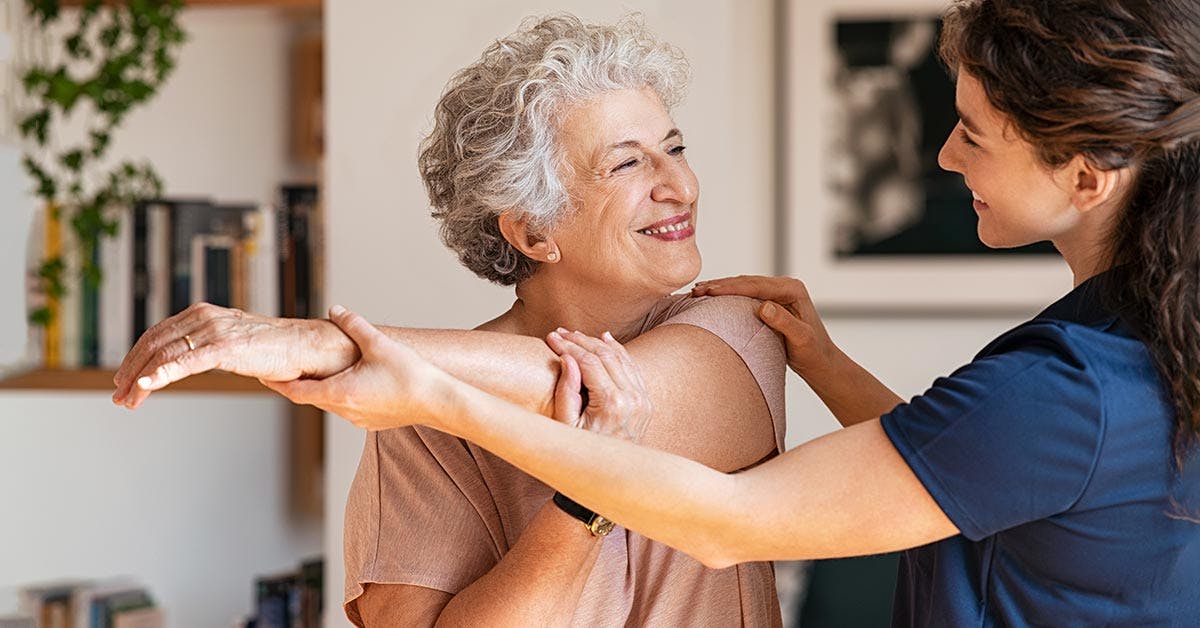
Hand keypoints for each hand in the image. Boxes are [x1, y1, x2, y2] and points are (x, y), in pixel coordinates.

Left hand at [112, 302, 355, 407]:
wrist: (307, 347)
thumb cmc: (275, 350)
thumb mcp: (233, 344)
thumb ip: (209, 347)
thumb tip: (189, 363)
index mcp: (203, 313)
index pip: (157, 334)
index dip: (136, 358)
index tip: (125, 380)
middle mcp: (204, 317)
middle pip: (154, 344)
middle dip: (131, 372)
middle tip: (119, 396)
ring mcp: (215, 330)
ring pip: (164, 355)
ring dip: (141, 380)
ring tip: (129, 401)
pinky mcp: (226, 347)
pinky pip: (185, 362)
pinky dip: (161, 374)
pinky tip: (146, 386)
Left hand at [261, 305, 446, 430]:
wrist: (438, 402)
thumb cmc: (410, 376)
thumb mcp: (378, 343)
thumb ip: (353, 324)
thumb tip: (336, 310)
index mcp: (339, 392)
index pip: (295, 391)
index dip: (277, 383)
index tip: (263, 376)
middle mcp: (345, 410)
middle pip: (312, 397)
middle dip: (299, 383)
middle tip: (288, 369)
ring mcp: (359, 419)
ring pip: (331, 403)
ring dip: (324, 389)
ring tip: (322, 373)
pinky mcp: (372, 422)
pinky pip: (349, 408)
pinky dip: (343, 395)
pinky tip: (354, 382)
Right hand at [545, 329, 651, 442]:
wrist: (610, 476)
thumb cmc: (582, 452)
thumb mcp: (566, 427)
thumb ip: (566, 392)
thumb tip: (568, 359)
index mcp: (611, 404)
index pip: (589, 362)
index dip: (568, 347)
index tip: (551, 338)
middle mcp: (632, 399)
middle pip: (605, 355)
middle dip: (580, 341)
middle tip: (560, 333)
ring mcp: (642, 399)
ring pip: (620, 358)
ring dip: (597, 343)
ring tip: (575, 335)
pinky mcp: (645, 401)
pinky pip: (632, 367)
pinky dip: (618, 351)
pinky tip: (604, 339)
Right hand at [692, 275, 840, 379]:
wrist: (820, 361)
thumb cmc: (813, 353)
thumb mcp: (801, 340)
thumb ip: (784, 322)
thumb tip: (763, 306)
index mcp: (792, 290)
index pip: (756, 285)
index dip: (730, 288)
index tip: (709, 291)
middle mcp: (785, 287)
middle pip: (747, 282)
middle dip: (720, 285)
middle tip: (696, 290)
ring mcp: (778, 293)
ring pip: (744, 286)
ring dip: (721, 288)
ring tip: (698, 291)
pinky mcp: (771, 302)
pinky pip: (746, 295)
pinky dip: (728, 295)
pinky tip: (712, 298)